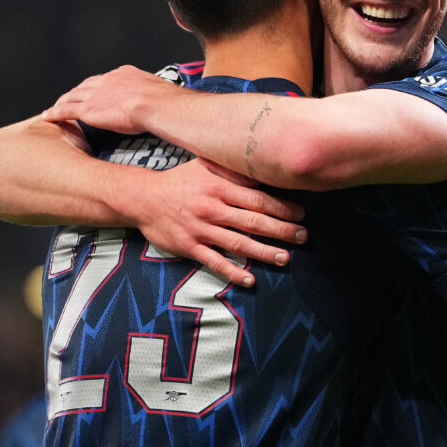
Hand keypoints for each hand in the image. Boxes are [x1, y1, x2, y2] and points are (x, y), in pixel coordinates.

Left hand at [43, 65, 171, 133]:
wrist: (157, 104)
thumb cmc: (164, 101)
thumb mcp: (159, 91)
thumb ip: (153, 94)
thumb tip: (162, 102)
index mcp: (124, 74)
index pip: (106, 79)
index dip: (98, 86)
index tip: (97, 91)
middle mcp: (107, 81)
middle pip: (86, 85)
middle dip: (77, 92)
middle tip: (71, 98)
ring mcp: (96, 94)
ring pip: (72, 96)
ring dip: (62, 101)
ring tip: (56, 107)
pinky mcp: (88, 109)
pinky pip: (66, 110)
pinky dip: (55, 113)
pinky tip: (48, 117)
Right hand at [114, 157, 307, 286]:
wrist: (143, 198)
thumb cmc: (181, 181)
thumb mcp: (206, 166)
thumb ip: (233, 170)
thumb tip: (264, 169)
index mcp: (219, 186)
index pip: (257, 198)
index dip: (282, 207)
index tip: (301, 214)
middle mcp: (212, 208)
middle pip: (253, 221)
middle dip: (281, 230)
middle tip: (303, 236)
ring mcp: (201, 229)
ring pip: (238, 243)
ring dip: (263, 252)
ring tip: (285, 258)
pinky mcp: (189, 247)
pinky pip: (214, 262)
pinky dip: (233, 271)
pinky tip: (250, 279)